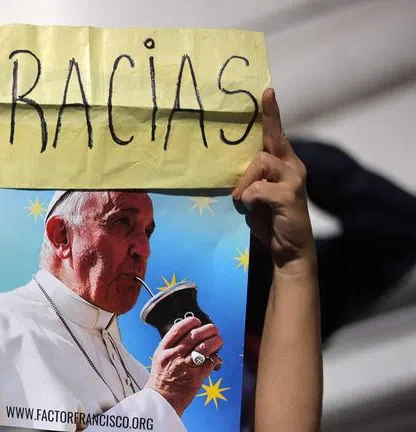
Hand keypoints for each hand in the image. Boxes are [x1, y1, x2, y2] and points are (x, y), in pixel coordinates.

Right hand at [147, 316, 222, 414]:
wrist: (162, 400)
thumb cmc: (161, 380)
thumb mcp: (159, 359)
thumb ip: (172, 347)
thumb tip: (190, 335)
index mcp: (163, 350)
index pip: (178, 329)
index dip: (191, 322)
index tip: (197, 321)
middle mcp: (174, 356)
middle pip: (195, 335)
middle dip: (208, 330)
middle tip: (213, 330)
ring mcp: (185, 366)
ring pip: (205, 347)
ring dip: (216, 341)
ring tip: (218, 340)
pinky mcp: (197, 376)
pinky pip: (211, 361)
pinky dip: (216, 357)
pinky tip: (215, 357)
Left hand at [232, 89, 314, 270]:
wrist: (288, 249)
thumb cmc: (269, 220)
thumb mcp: (255, 195)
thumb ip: (249, 178)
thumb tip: (229, 168)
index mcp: (283, 164)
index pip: (276, 134)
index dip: (271, 113)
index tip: (266, 91)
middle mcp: (292, 166)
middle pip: (273, 140)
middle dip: (266, 125)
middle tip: (261, 108)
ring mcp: (293, 179)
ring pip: (261, 162)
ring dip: (246, 182)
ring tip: (243, 199)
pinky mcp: (290, 195)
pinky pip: (259, 188)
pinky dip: (250, 197)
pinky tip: (252, 207)